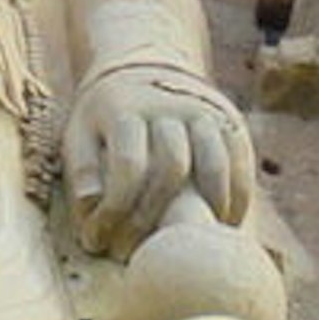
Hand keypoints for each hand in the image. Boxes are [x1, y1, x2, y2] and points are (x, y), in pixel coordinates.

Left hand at [66, 61, 256, 254]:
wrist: (142, 66)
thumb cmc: (105, 117)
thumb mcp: (78, 133)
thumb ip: (82, 175)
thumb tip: (92, 222)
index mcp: (124, 110)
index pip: (128, 165)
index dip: (115, 210)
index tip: (100, 241)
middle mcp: (167, 107)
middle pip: (172, 167)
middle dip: (155, 217)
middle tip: (140, 252)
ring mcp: (203, 111)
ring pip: (214, 165)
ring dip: (205, 212)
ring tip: (188, 243)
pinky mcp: (230, 120)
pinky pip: (240, 162)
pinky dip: (235, 198)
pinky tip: (222, 224)